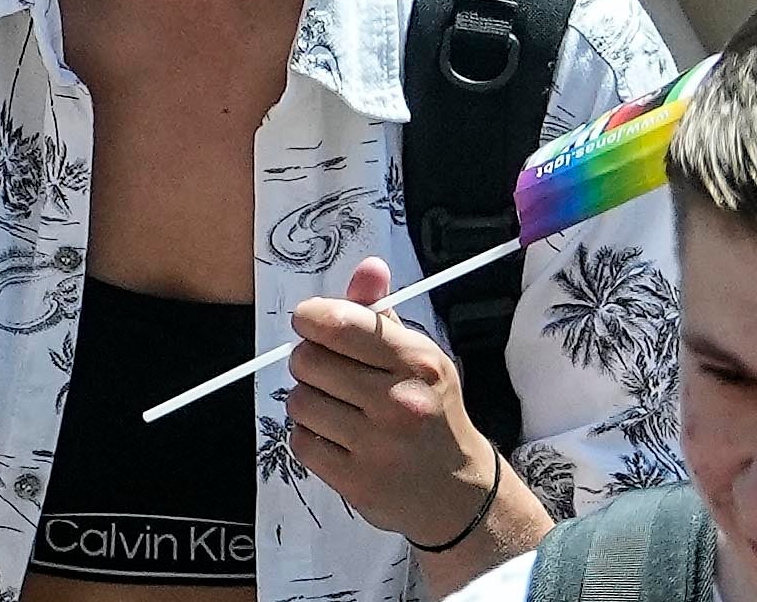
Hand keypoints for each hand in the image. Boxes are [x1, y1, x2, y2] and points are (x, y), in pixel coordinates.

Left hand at [287, 261, 500, 555]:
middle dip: (309, 360)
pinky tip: (334, 434)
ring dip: (308, 400)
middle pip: (309, 362)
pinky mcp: (354, 480)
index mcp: (417, 361)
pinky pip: (301, 442)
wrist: (456, 489)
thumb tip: (368, 267)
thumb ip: (384, 314)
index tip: (308, 320)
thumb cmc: (433, 411)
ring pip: (300, 402)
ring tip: (333, 404)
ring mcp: (375, 444)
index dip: (312, 318)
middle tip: (326, 368)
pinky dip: (309, 435)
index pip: (342, 325)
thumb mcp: (421, 357)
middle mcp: (397, 400)